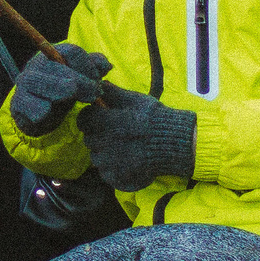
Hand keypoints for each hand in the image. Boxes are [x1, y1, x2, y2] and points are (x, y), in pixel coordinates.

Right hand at [8, 46, 112, 134]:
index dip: (87, 65)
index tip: (99, 80)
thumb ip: (93, 69)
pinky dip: (34, 107)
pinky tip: (45, 113)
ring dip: (55, 87)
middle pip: (55, 66)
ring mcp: (25, 83)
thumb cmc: (64, 90)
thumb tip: (107, 65)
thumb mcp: (81, 78)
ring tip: (70, 95)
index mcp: (54, 54)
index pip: (71, 51)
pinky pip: (23, 102)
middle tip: (94, 93)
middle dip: (78, 78)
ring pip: (36, 80)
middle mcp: (37, 65)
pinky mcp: (18, 102)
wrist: (41, 113)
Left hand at [77, 85, 197, 191]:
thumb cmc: (154, 119)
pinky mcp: (116, 177)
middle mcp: (105, 143)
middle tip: (114, 133)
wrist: (176, 144)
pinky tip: (125, 160)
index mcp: (107, 122)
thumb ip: (113, 93)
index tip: (99, 118)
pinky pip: (105, 172)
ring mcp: (109, 163)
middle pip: (88, 138)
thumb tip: (98, 83)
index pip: (83, 120)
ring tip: (121, 147)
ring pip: (95, 156)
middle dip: (97, 134)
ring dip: (103, 152)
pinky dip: (111, 167)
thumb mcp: (135, 100)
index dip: (90, 117)